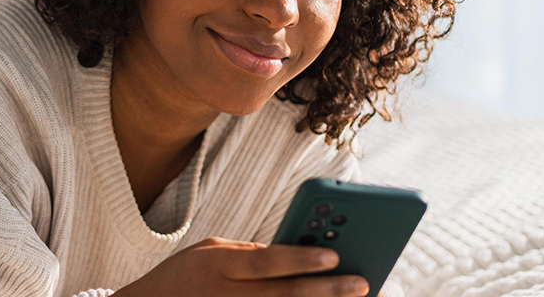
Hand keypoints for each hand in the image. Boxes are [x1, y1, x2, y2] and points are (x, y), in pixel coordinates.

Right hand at [114, 237, 369, 296]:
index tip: (334, 254)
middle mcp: (227, 295)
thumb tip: (292, 251)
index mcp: (218, 265)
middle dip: (326, 289)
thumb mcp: (208, 251)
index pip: (266, 261)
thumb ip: (248, 252)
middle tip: (361, 282)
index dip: (301, 259)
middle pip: (284, 295)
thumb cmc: (182, 277)